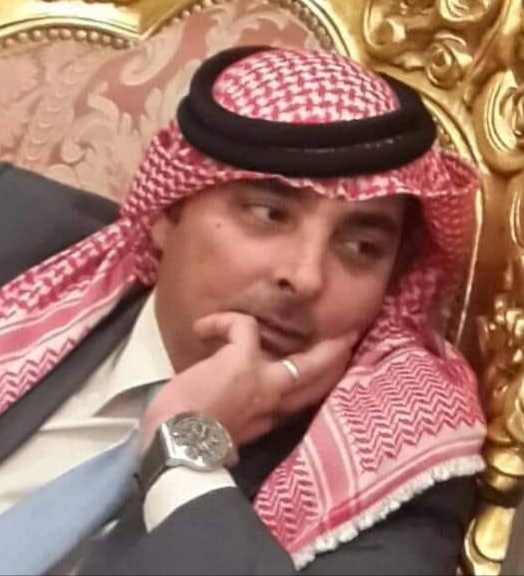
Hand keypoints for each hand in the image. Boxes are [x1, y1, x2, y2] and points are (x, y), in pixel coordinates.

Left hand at [141, 312, 356, 451]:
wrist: (175, 447)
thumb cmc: (187, 444)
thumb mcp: (222, 433)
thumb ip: (238, 419)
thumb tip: (231, 409)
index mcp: (266, 420)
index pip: (301, 401)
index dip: (317, 384)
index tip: (326, 373)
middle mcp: (273, 402)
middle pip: (319, 380)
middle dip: (336, 359)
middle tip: (348, 338)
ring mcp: (263, 380)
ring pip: (306, 362)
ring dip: (303, 338)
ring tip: (301, 315)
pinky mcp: (243, 361)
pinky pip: (243, 327)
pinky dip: (223, 322)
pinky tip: (203, 327)